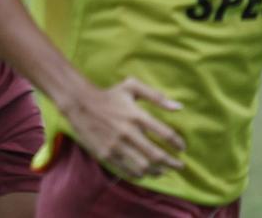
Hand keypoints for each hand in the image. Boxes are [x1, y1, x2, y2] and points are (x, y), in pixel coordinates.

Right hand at [62, 77, 185, 178]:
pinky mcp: (105, 154)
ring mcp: (116, 145)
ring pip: (143, 166)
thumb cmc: (109, 95)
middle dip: (172, 163)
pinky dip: (139, 175)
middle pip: (157, 155)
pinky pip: (126, 170)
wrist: (79, 103)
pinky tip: (144, 173)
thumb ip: (156, 96)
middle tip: (179, 166)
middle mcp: (128, 132)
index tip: (181, 148)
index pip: (166, 134)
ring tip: (163, 171)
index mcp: (136, 115)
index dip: (178, 144)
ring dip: (157, 172)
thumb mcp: (131, 87)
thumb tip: (179, 107)